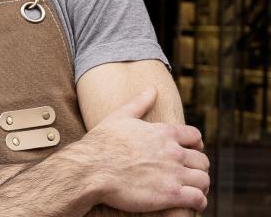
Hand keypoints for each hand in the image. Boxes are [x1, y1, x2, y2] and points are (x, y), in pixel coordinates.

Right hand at [77, 88, 208, 212]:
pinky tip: (191, 204)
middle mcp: (172, 151)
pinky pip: (198, 199)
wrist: (91, 169)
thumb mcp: (119, 117)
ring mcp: (173, 173)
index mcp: (163, 132)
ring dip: (200, 186)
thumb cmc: (101, 144)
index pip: (194, 136)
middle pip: (202, 160)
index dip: (196, 145)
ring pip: (203, 179)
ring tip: (193, 191)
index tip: (192, 152)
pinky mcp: (171, 194)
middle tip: (190, 175)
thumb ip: (139, 103)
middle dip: (198, 168)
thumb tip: (152, 89)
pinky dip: (198, 202)